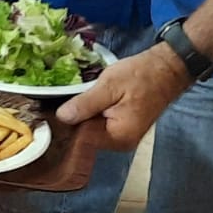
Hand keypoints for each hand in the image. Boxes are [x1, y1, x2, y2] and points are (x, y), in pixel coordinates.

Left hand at [55, 43, 190, 149]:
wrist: (167, 69)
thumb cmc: (140, 76)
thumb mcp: (109, 86)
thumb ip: (85, 104)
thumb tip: (62, 118)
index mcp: (118, 137)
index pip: (82, 139)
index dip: (64, 125)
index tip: (45, 113)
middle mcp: (120, 143)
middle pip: (85, 135)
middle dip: (71, 119)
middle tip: (50, 102)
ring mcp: (122, 135)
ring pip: (91, 128)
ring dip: (81, 114)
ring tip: (64, 99)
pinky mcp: (123, 125)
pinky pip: (100, 122)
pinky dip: (91, 112)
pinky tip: (82, 100)